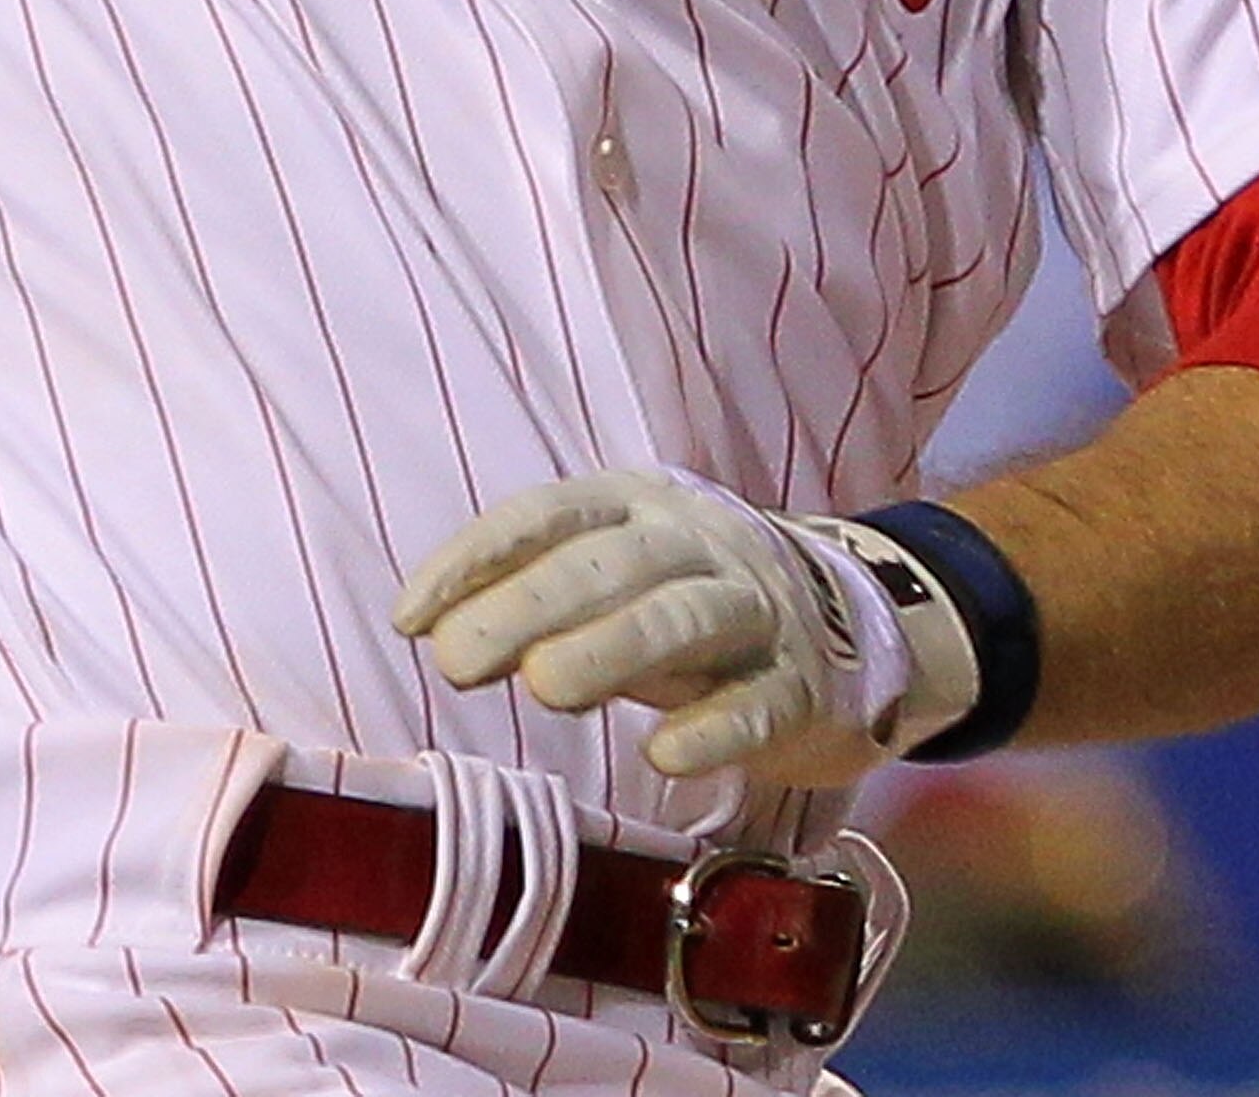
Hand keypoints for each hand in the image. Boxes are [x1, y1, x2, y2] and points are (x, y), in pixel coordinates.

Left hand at [394, 466, 977, 787]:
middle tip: (453, 661)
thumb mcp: (610, 582)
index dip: (474, 562)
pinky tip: (665, 754)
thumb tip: (433, 634)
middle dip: (525, 608)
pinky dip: (714, 727)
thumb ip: (533, 599)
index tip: (409, 619)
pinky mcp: (804, 684)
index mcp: (635, 504)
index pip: (544, 517)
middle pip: (607, 565)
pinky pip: (759, 700)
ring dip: (610, 650)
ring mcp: (757, 609)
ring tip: (544, 688)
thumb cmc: (685, 604)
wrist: (849, 629)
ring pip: (682, 618)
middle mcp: (697, 543)